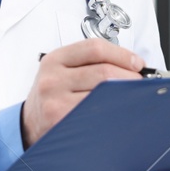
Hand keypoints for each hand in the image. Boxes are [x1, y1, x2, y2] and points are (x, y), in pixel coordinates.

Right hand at [23, 39, 144, 147]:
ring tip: (132, 96)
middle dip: (129, 77)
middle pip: (103, 72)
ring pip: (103, 93)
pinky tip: (119, 111)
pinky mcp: (61, 120)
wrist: (30, 122)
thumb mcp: (62, 70)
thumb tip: (132, 64)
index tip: (137, 63)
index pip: (95, 48)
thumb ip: (90, 62)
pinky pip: (96, 114)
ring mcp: (55, 101)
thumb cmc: (53, 95)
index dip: (122, 54)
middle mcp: (53, 79)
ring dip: (125, 94)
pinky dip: (113, 111)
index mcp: (55, 59)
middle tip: (139, 83)